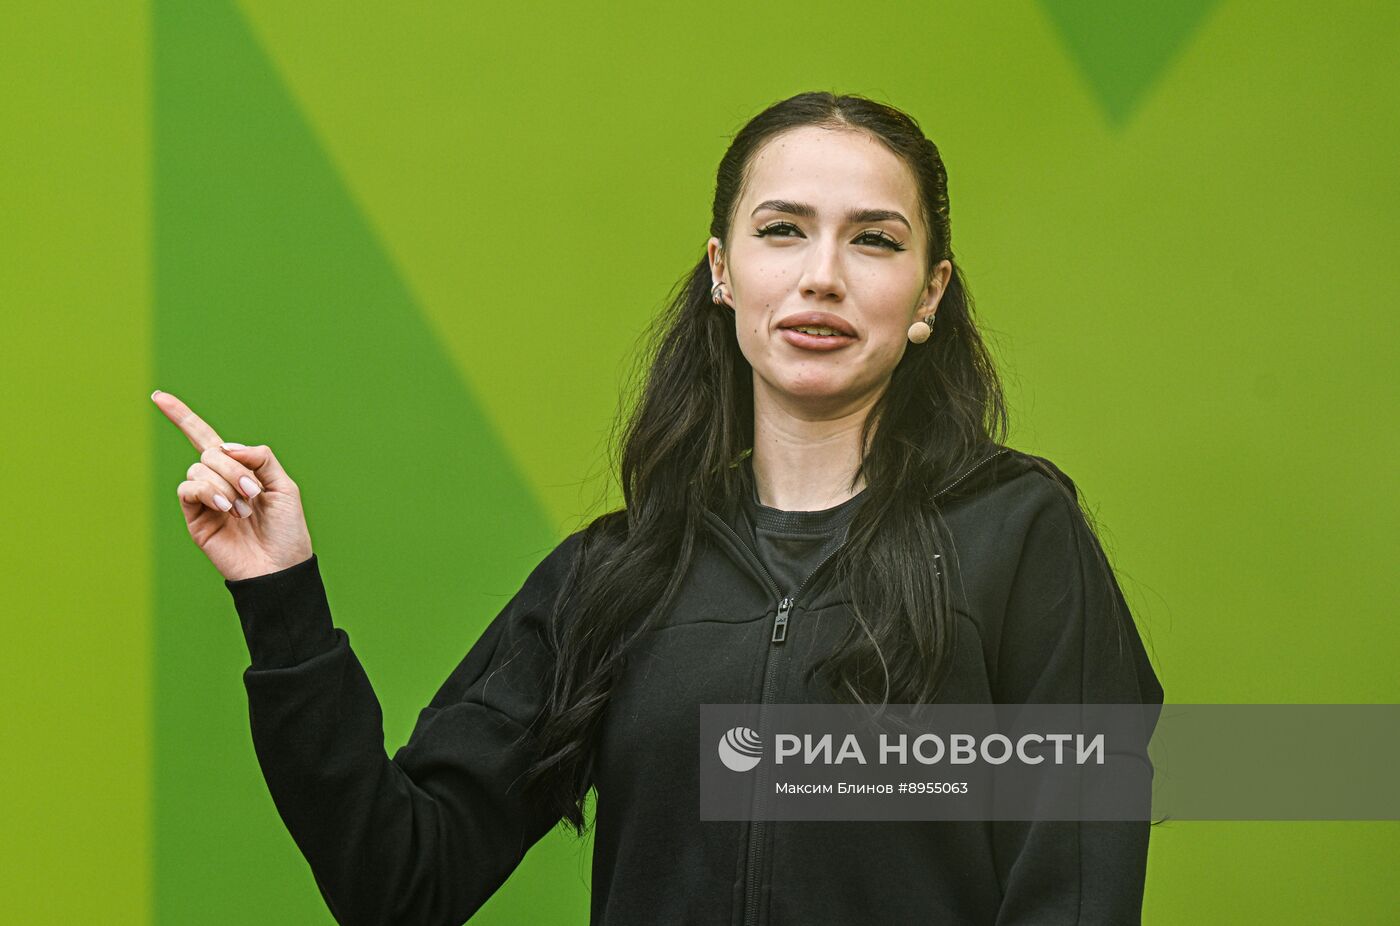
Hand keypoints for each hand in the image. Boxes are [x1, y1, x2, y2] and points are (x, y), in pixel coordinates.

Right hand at [152, 390, 314, 580]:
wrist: (280, 566)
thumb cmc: (286, 530)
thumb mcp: (284, 486)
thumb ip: (260, 458)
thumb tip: (226, 446)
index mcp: (239, 470)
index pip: (205, 438)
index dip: (182, 417)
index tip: (158, 396)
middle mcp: (217, 481)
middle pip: (211, 452)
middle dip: (235, 469)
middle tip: (254, 494)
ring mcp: (204, 500)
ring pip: (200, 469)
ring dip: (226, 485)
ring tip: (243, 510)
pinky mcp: (194, 518)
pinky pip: (188, 488)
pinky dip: (208, 492)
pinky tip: (225, 508)